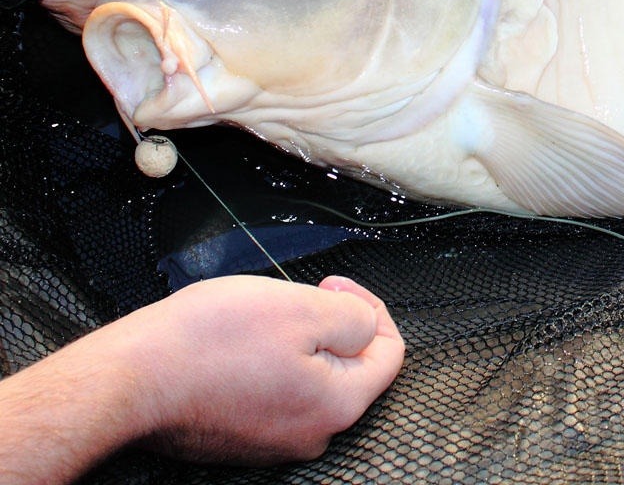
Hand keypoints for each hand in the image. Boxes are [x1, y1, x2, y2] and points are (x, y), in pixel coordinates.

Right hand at [0, 275, 403, 482]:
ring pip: (308, 377)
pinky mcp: (238, 437)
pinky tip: (235, 345)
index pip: (389, 353)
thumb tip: (368, 326)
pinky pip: (272, 393)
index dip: (369, 306)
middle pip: (349, 367)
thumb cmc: (209, 342)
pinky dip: (265, 363)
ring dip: (296, 341)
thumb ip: (355, 318)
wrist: (129, 379)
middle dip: (330, 324)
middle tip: (298, 296)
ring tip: (260, 318)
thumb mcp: (303, 308)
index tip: (334, 287)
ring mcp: (271, 441)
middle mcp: (309, 434)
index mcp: (337, 405)